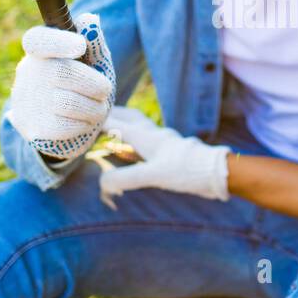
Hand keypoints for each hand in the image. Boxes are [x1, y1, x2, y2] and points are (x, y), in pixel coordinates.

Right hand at [7, 12, 114, 160]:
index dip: (57, 41)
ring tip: (98, 108)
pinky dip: (83, 124)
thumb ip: (93, 43)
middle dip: (94, 83)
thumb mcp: (92, 64)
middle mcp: (27, 72)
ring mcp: (25, 100)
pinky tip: (84, 122)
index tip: (80, 46)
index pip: (37, 40)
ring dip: (93, 107)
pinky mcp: (31, 127)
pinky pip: (63, 126)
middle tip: (105, 90)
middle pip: (61, 72)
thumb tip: (90, 21)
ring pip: (66, 102)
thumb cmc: (82, 87)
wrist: (67, 126)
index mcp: (41, 51)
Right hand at [97, 107, 229, 207]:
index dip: (97, 120)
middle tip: (94, 116)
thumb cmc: (186, 170)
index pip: (115, 122)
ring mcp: (164, 142)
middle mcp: (154, 134)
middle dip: (111, 115)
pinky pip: (149, 139)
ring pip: (140, 126)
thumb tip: (102, 183)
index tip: (80, 118)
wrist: (217, 172)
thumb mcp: (153, 176)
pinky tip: (137, 149)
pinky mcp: (172, 151)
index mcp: (146, 136)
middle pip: (128, 117)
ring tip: (112, 130)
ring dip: (125, 124)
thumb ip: (126, 178)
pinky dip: (137, 139)